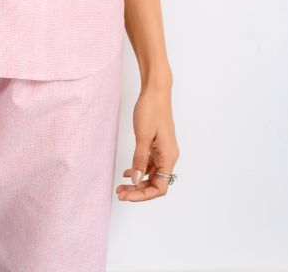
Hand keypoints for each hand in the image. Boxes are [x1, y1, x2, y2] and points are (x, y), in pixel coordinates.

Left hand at [116, 85, 179, 201]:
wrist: (155, 91)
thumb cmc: (151, 110)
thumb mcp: (142, 136)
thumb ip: (139, 160)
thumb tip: (137, 181)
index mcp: (168, 157)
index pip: (160, 187)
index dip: (143, 195)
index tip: (126, 196)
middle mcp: (169, 157)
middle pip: (155, 183)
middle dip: (138, 191)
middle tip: (119, 192)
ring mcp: (164, 151)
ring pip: (151, 174)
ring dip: (137, 182)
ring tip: (121, 186)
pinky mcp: (158, 145)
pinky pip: (150, 164)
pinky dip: (139, 169)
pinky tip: (128, 172)